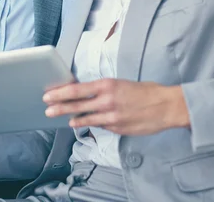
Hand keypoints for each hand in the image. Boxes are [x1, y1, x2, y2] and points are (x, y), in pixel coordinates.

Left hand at [43, 79, 189, 135]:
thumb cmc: (145, 92)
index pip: (77, 90)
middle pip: (76, 105)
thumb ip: (102, 90)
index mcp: (107, 85)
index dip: (60, 93)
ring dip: (72, 118)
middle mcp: (106, 101)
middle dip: (59, 107)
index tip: (48, 95)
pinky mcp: (117, 128)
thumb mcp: (121, 84)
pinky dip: (90, 123)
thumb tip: (84, 94)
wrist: (166, 106)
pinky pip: (99, 126)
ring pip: (86, 118)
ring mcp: (111, 117)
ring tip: (62, 118)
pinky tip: (82, 123)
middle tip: (47, 109)